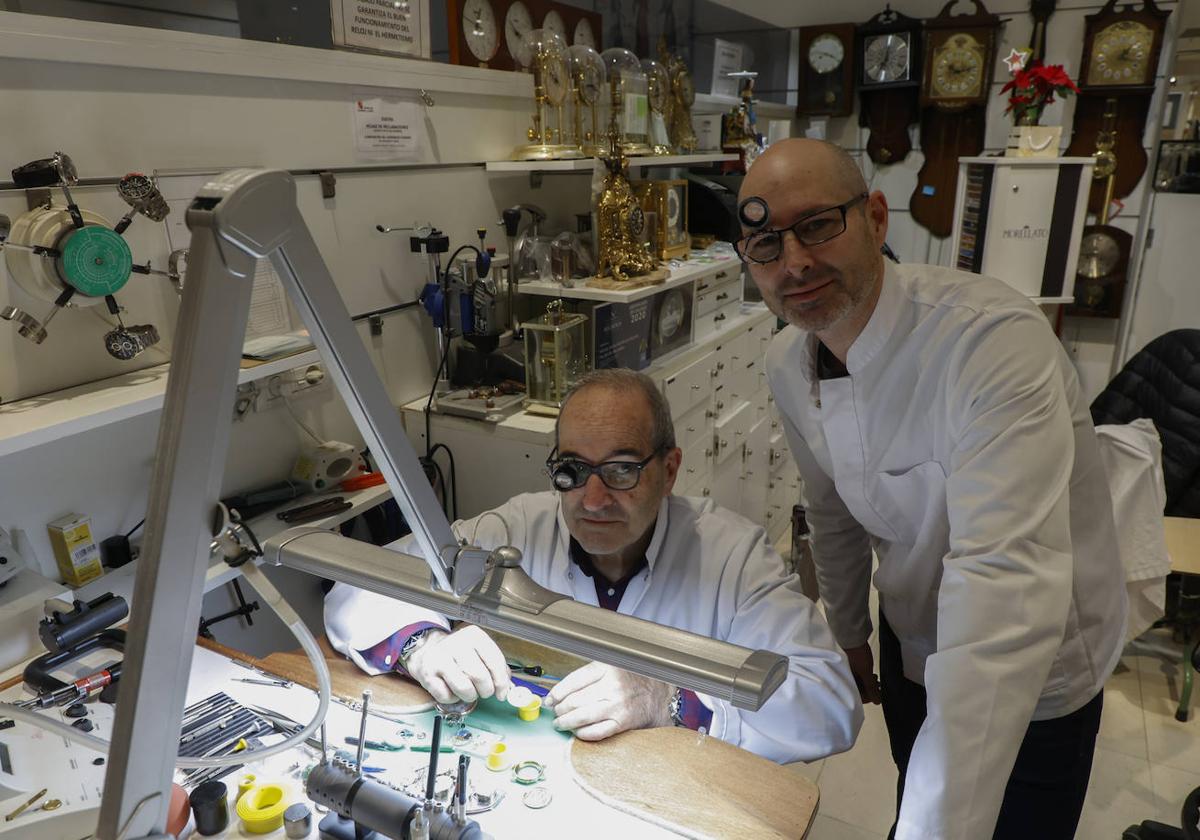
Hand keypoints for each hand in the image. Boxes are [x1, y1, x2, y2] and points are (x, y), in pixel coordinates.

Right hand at [404, 625, 511, 704]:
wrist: (428, 651)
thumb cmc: (459, 655)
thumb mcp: (479, 652)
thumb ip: (496, 667)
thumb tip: (507, 687)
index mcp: (474, 636)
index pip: (494, 661)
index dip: (501, 682)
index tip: (502, 693)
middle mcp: (457, 643)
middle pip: (480, 677)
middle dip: (485, 691)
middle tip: (483, 692)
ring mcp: (440, 658)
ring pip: (464, 688)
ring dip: (470, 696)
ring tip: (468, 690)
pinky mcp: (427, 673)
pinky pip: (447, 696)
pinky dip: (452, 698)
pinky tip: (451, 688)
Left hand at [543, 661, 673, 740]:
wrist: (658, 694)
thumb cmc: (631, 680)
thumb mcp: (611, 667)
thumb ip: (588, 676)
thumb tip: (559, 692)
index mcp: (607, 668)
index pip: (573, 681)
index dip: (557, 692)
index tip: (550, 699)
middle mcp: (612, 686)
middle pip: (574, 701)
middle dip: (560, 709)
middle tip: (555, 712)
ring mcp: (617, 705)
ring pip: (581, 717)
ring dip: (566, 722)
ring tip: (560, 723)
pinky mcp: (622, 722)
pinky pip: (595, 732)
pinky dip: (582, 733)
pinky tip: (576, 731)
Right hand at [844, 643, 881, 703]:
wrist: (852, 636)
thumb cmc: (858, 655)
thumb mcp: (866, 672)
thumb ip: (871, 687)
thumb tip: (877, 702)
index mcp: (847, 682)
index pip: (857, 697)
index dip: (869, 698)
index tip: (879, 696)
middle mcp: (846, 679)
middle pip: (858, 691)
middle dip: (870, 691)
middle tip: (879, 687)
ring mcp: (849, 672)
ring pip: (859, 683)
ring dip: (869, 684)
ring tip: (877, 680)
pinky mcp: (852, 666)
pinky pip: (859, 676)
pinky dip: (866, 677)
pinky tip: (872, 675)